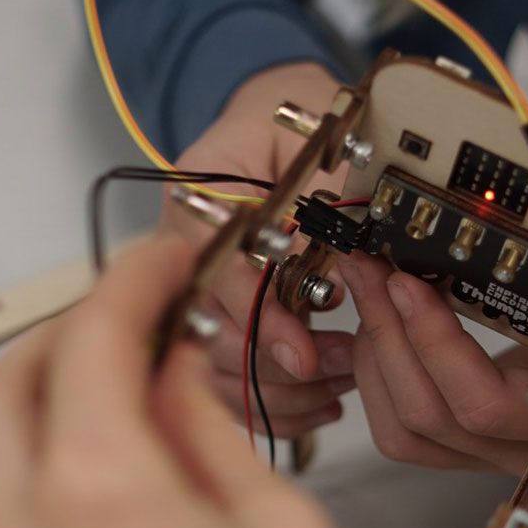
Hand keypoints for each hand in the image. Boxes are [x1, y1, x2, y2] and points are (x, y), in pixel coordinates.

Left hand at [0, 237, 465, 527]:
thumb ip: (215, 438)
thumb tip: (183, 378)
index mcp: (98, 501)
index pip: (90, 341)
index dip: (135, 280)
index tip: (170, 262)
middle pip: (3, 390)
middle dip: (65, 334)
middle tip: (143, 320)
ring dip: (52, 409)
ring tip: (143, 403)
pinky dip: (50, 484)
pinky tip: (129, 493)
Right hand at [161, 62, 358, 438]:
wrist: (271, 121)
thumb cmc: (292, 127)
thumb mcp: (313, 143)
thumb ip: (322, 200)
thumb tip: (337, 266)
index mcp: (196, 203)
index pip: (218, 277)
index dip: (263, 321)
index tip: (305, 354)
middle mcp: (181, 256)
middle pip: (213, 338)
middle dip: (282, 365)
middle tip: (346, 363)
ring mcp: (191, 296)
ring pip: (220, 373)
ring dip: (286, 391)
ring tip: (346, 381)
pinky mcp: (211, 327)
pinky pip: (230, 386)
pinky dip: (277, 405)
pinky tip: (324, 402)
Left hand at [337, 252, 527, 476]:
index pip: (483, 405)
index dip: (433, 346)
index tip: (407, 280)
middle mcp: (527, 446)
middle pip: (429, 419)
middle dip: (386, 338)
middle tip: (367, 269)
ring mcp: (493, 454)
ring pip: (407, 433)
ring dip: (374, 360)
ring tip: (368, 293)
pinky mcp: (468, 448)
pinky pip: (406, 434)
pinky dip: (377, 381)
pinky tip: (377, 329)